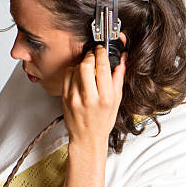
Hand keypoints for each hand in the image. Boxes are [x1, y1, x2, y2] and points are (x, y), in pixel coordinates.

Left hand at [60, 45, 125, 186]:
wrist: (86, 137)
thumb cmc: (103, 121)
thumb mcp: (117, 101)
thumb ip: (118, 79)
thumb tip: (122, 59)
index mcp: (105, 98)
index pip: (102, 68)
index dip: (102, 53)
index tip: (102, 49)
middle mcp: (89, 98)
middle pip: (86, 66)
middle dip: (90, 56)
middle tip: (94, 56)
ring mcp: (74, 98)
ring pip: (75, 69)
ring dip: (82, 63)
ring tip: (87, 67)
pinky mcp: (64, 98)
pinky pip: (66, 76)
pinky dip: (72, 71)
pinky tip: (78, 76)